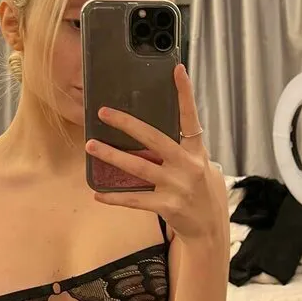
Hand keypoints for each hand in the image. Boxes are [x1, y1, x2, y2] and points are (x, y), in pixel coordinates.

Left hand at [85, 65, 225, 243]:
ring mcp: (178, 186)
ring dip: (112, 156)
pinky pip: (135, 199)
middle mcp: (188, 166)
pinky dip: (115, 197)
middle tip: (104, 112)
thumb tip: (150, 137)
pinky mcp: (167, 206)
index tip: (176, 70)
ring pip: (139, 167)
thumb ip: (181, 151)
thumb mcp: (201, 167)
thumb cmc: (202, 194)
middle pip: (154, 138)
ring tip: (91, 146)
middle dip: (127, 124)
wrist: (210, 230)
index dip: (184, 93)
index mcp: (196, 152)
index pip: (190, 117)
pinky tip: (98, 193)